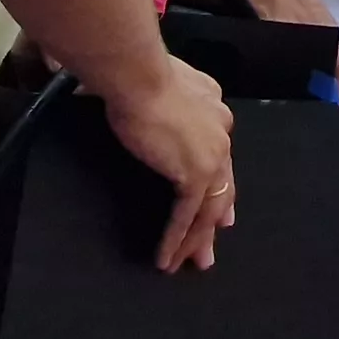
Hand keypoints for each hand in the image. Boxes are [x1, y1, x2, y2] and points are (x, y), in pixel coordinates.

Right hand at [94, 56, 235, 271]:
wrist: (137, 76)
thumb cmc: (134, 74)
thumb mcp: (154, 85)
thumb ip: (156, 98)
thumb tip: (117, 98)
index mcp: (213, 107)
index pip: (218, 154)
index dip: (217, 183)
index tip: (220, 210)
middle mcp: (221, 131)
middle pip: (221, 186)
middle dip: (214, 221)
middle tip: (207, 251)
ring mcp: (212, 154)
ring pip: (208, 207)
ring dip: (196, 238)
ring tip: (188, 264)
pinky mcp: (196, 173)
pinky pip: (188, 215)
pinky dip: (176, 238)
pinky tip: (166, 259)